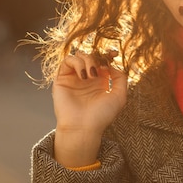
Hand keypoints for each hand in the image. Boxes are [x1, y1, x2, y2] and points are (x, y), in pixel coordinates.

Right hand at [52, 50, 127, 167]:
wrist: (83, 127)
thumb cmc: (102, 115)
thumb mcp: (120, 96)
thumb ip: (121, 78)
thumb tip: (112, 65)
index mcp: (100, 81)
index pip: (102, 61)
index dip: (107, 54)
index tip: (114, 54)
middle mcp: (86, 77)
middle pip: (91, 55)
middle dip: (98, 57)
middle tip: (101, 68)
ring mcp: (74, 77)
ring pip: (79, 55)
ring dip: (88, 60)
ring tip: (92, 75)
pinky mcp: (62, 78)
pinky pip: (68, 60)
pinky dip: (77, 63)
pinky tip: (83, 76)